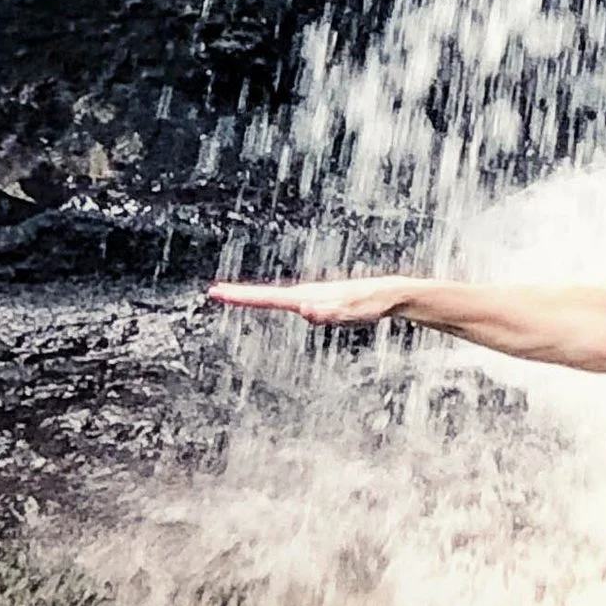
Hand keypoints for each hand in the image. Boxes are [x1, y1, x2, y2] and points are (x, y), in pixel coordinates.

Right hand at [206, 277, 416, 326]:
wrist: (390, 294)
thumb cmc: (372, 303)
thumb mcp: (352, 311)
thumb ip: (330, 313)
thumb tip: (306, 311)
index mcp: (308, 296)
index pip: (269, 297)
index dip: (242, 296)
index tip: (217, 292)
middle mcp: (307, 295)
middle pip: (268, 296)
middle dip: (241, 295)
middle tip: (215, 292)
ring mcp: (314, 298)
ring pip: (282, 301)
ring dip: (257, 298)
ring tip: (235, 295)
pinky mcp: (323, 304)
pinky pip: (297, 306)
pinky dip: (282, 304)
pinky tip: (291, 306)